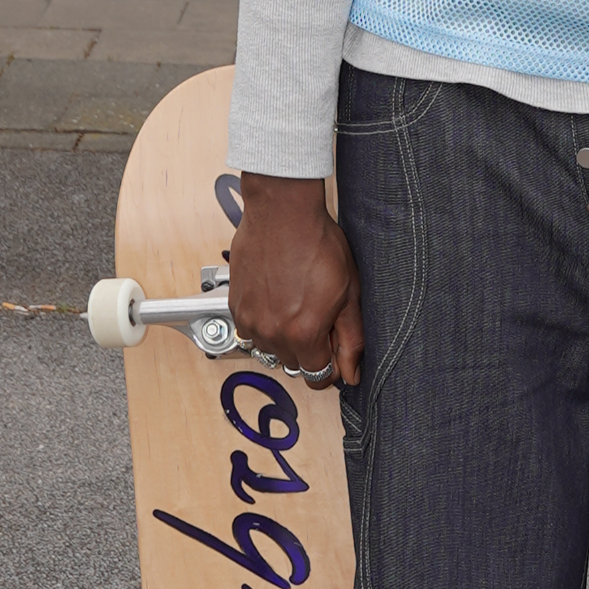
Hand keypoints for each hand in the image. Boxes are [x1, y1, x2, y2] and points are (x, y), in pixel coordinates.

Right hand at [228, 173, 363, 388]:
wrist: (282, 211)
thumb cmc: (317, 243)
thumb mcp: (349, 293)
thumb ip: (351, 340)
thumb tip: (352, 374)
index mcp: (304, 334)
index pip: (318, 378)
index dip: (331, 366)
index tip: (333, 348)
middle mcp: (272, 333)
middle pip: (295, 365)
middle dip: (309, 349)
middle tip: (318, 318)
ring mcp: (251, 320)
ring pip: (272, 350)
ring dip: (285, 338)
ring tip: (295, 306)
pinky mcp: (236, 306)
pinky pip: (252, 332)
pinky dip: (265, 323)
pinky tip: (277, 300)